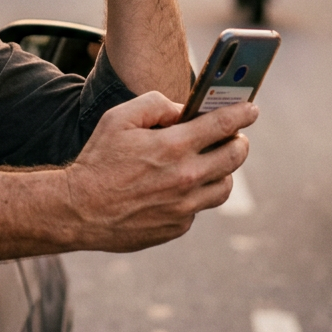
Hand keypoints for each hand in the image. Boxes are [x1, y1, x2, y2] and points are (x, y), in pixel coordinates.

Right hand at [65, 94, 256, 251]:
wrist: (79, 210)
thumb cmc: (98, 160)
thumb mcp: (119, 118)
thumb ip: (154, 104)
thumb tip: (182, 110)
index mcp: (172, 146)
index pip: (222, 125)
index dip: (242, 114)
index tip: (252, 109)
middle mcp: (185, 177)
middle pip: (234, 157)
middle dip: (240, 142)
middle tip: (235, 136)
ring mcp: (184, 206)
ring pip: (224, 186)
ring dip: (224, 171)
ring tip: (212, 161)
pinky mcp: (177, 226)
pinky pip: (199, 207)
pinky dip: (196, 193)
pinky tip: (178, 186)